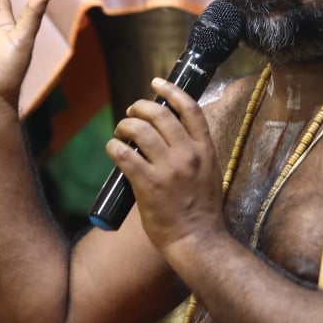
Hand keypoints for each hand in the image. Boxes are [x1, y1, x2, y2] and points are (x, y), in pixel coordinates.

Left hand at [108, 78, 223, 257]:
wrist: (198, 239)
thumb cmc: (202, 211)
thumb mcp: (210, 174)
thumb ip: (195, 155)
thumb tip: (171, 138)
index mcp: (206, 150)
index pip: (190, 109)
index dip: (171, 91)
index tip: (157, 83)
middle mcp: (189, 155)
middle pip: (160, 115)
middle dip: (140, 107)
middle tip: (131, 112)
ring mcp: (169, 169)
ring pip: (139, 131)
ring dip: (124, 126)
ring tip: (120, 131)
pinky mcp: (148, 184)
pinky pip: (125, 155)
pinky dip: (114, 147)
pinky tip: (112, 148)